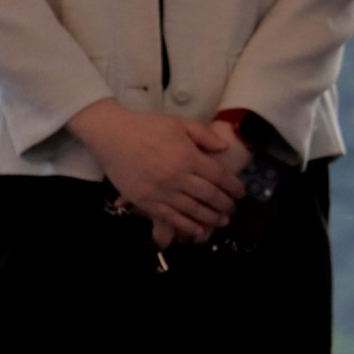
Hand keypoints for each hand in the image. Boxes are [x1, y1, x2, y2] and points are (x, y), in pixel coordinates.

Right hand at [67, 101, 244, 243]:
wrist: (112, 136)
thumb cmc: (147, 126)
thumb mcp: (180, 123)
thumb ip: (204, 136)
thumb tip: (225, 147)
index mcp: (188, 156)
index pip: (219, 176)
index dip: (233, 186)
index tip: (241, 192)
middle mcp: (177, 176)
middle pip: (209, 195)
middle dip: (224, 204)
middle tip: (232, 209)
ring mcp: (161, 191)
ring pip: (192, 210)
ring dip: (209, 218)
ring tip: (220, 222)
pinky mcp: (145, 201)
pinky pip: (170, 217)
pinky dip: (185, 225)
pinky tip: (196, 230)